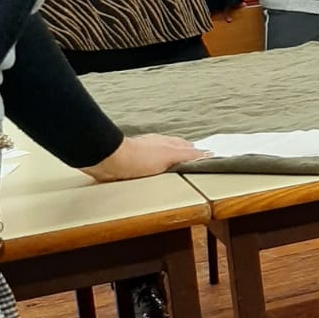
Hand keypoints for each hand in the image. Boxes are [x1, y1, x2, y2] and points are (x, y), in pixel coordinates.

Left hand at [84, 133, 208, 181]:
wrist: (111, 161)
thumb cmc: (139, 158)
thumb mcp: (170, 156)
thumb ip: (188, 155)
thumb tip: (207, 153)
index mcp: (166, 142)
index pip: (186, 146)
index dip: (195, 153)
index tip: (205, 159)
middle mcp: (155, 145)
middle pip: (174, 149)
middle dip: (183, 156)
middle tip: (192, 164)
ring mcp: (142, 153)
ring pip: (160, 156)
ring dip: (168, 162)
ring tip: (175, 170)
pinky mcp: (131, 163)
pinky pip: (147, 165)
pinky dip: (154, 168)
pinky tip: (153, 174)